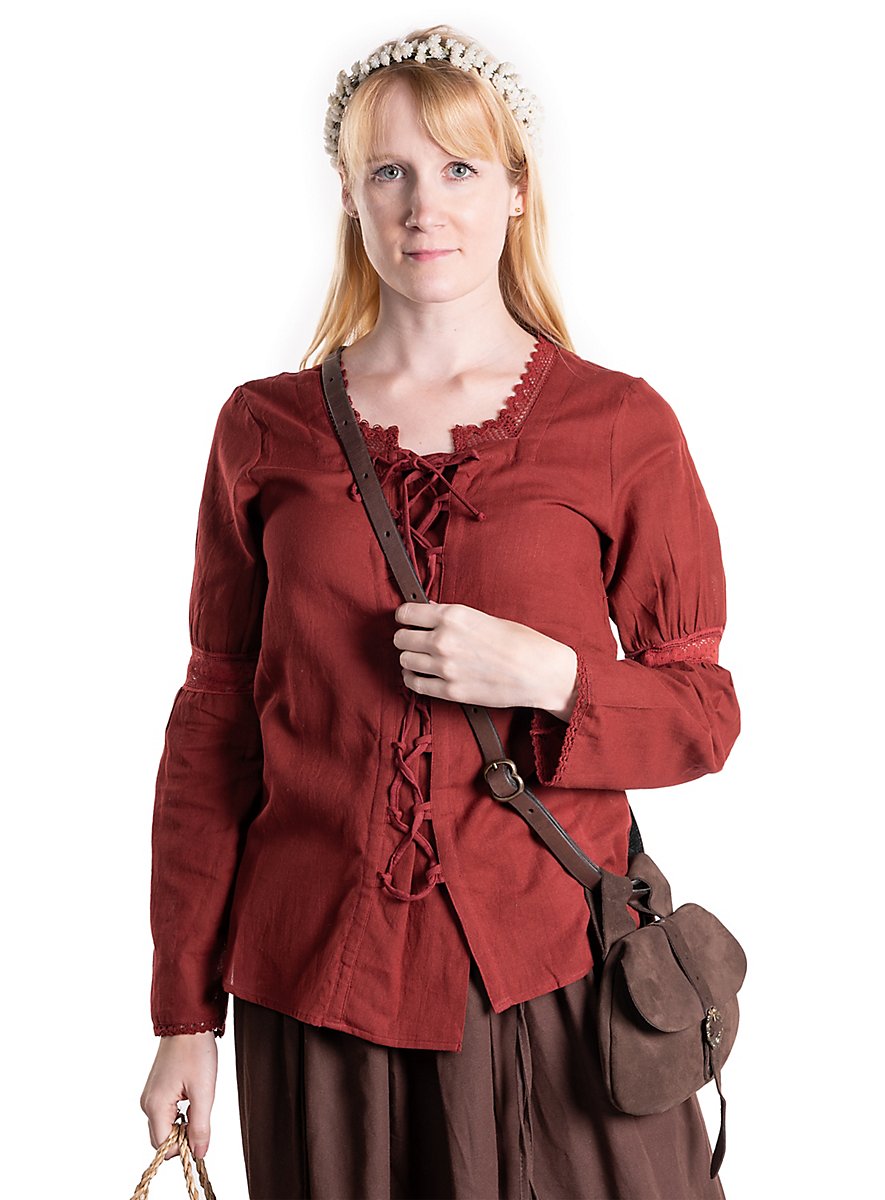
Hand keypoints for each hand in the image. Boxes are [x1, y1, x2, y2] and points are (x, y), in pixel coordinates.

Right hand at [140, 1031, 217, 1159]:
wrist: (188, 1024)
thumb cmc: (196, 1053)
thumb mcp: (204, 1092)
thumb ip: (200, 1126)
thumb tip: (199, 1154)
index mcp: (155, 1106)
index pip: (163, 1146)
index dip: (182, 1146)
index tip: (200, 1133)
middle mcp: (147, 1104)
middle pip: (161, 1137)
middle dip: (181, 1136)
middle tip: (201, 1116)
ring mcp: (149, 1096)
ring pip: (163, 1125)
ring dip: (181, 1123)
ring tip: (197, 1102)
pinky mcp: (155, 1089)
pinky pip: (164, 1112)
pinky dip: (178, 1113)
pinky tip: (191, 1097)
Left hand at [393, 601, 577, 718]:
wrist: (538, 672)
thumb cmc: (519, 641)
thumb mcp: (483, 617)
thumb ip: (452, 616)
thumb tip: (430, 611)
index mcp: (452, 616)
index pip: (406, 613)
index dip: (404, 616)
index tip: (407, 620)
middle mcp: (443, 640)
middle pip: (401, 638)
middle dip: (406, 638)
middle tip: (414, 640)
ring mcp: (444, 667)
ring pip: (404, 660)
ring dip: (410, 658)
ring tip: (419, 658)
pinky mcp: (449, 691)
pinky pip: (414, 684)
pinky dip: (413, 678)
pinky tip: (419, 674)